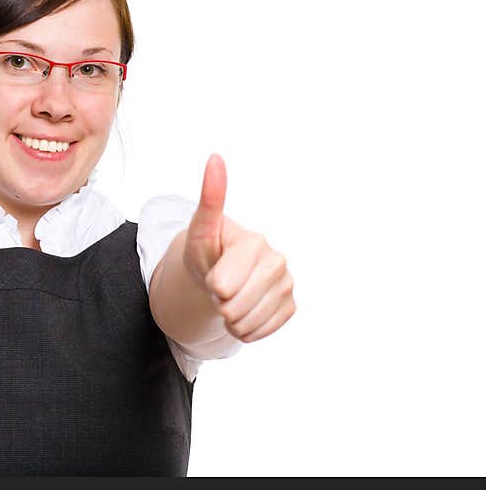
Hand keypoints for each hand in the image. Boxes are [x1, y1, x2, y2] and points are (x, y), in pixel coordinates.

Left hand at [183, 154, 295, 342]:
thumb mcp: (199, 230)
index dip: (211, 285)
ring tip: (229, 297)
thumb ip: (209, 199)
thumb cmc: (207, 250)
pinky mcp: (290, 305)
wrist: (219, 271)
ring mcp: (287, 283)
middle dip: (219, 302)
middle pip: (234, 307)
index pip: (223, 286)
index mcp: (254, 242)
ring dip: (230, 319)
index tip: (213, 272)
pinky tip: (243, 309)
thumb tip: (215, 157)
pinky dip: (245, 329)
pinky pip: (260, 332)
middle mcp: (276, 260)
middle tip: (220, 286)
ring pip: (246, 323)